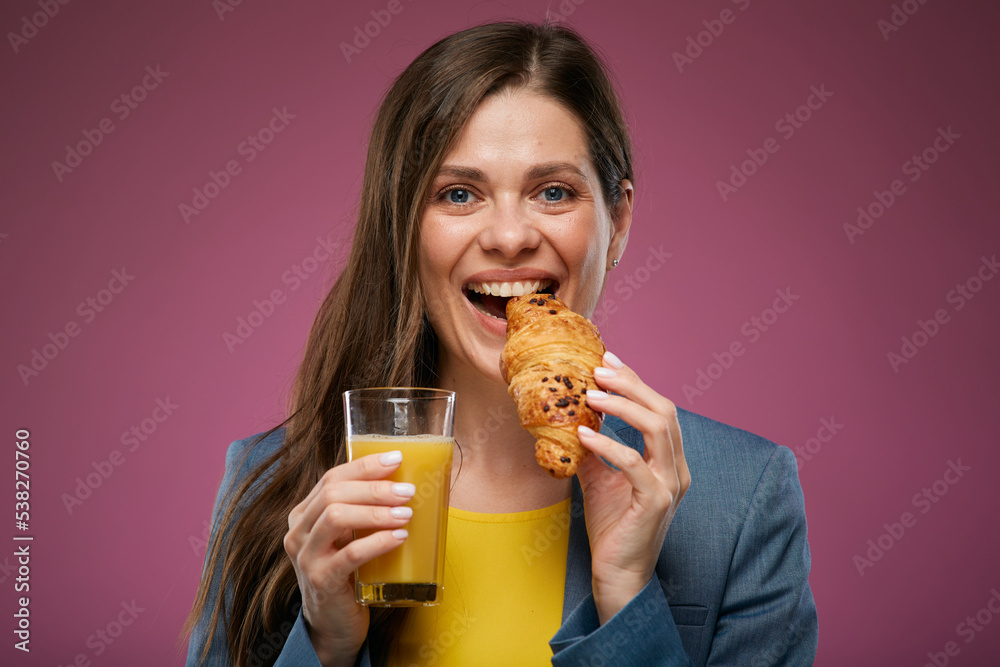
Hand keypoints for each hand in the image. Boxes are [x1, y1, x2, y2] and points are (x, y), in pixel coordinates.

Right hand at [283, 451, 415, 666]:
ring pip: (336, 517)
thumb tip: (405, 480)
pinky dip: (377, 542)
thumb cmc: (349, 572)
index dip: (364, 465)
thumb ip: (362, 510)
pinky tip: (399, 536)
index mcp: (304, 513)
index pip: (332, 477)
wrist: (333, 624)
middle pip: (333, 494)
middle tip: (408, 490)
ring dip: (376, 512)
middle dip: (374, 488)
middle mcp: (298, 531)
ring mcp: (305, 556)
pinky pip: (349, 554)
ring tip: (406, 513)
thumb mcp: (349, 536)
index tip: (396, 458)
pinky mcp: (320, 580)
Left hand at [575, 350, 689, 624]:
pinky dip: (608, 444)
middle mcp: (676, 469)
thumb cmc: (612, 526)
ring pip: (657, 428)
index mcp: (669, 461)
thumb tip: (571, 419)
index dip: (635, 381)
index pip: (659, 409)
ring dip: (622, 406)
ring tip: (591, 395)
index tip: (608, 360)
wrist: (617, 571)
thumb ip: (594, 450)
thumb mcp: (599, 479)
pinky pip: (633, 463)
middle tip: (598, 369)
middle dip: (631, 385)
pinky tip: (584, 434)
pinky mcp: (655, 501)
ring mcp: (670, 484)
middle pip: (664, 410)